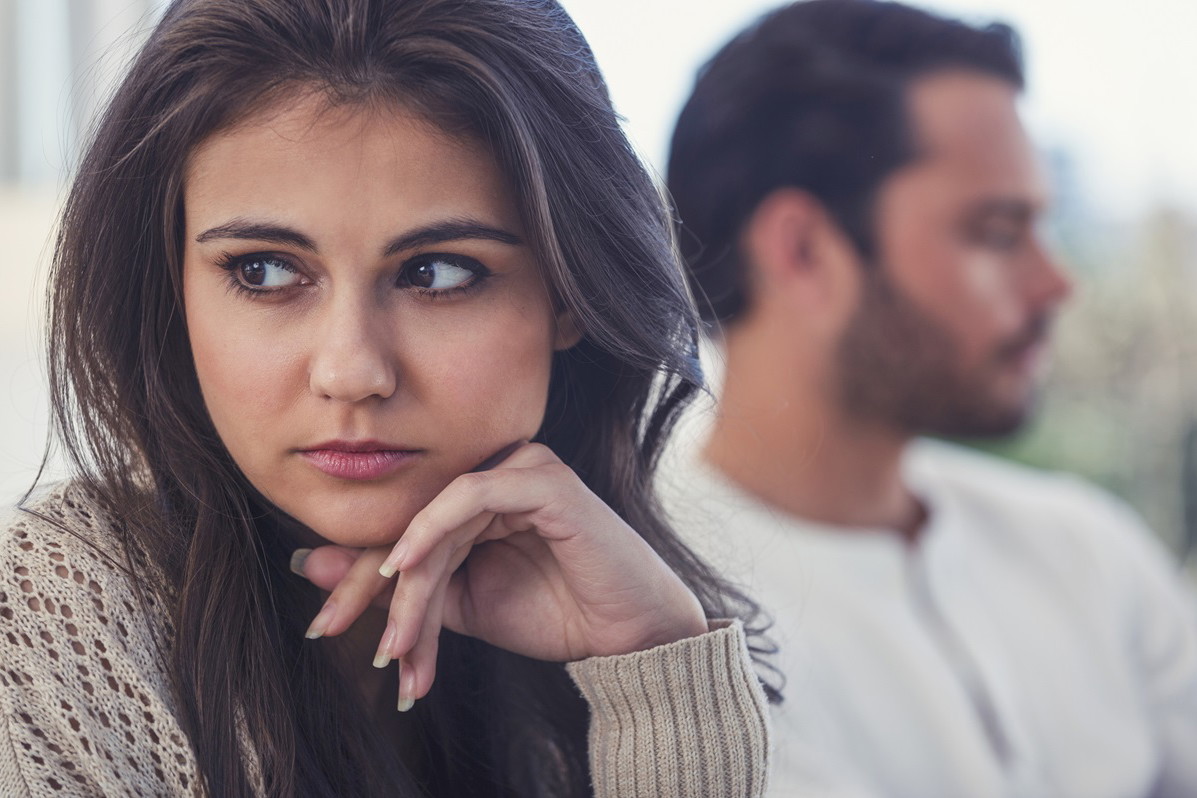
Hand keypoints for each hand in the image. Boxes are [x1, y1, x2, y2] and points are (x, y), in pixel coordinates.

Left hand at [293, 442, 707, 709]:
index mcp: (485, 497)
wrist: (630, 639)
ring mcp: (526, 469)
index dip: (361, 576)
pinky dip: (432, 530)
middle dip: (371, 585)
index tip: (325, 623)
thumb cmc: (557, 615)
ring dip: (409, 586)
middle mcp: (503, 472)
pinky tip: (403, 569)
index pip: (409, 527)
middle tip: (333, 628)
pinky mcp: (545, 480)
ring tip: (395, 643)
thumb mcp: (463, 606)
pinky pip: (472, 495)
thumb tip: (309, 564)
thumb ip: (401, 585)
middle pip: (415, 522)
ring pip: (438, 519)